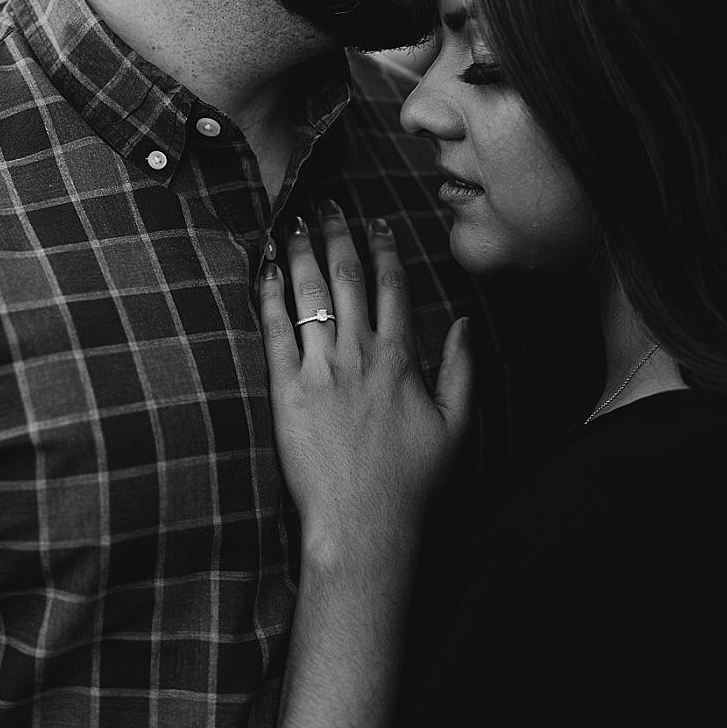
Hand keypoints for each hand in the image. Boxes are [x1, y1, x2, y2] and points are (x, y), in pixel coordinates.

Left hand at [259, 202, 471, 563]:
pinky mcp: (286, 389)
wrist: (363, 522)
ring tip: (292, 224)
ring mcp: (321, 370)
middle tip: (327, 204)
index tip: (378, 223)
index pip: (393, 288)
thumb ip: (461, 369)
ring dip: (300, 254)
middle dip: (338, 236)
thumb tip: (463, 323)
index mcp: (400, 360)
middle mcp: (360, 356)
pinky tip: (263, 271)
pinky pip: (275, 331)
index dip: (385, 250)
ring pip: (311, 296)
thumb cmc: (411, 481)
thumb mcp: (456, 425)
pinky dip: (268, 296)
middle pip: (348, 279)